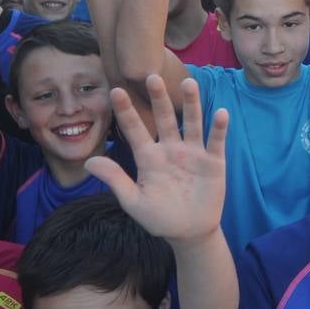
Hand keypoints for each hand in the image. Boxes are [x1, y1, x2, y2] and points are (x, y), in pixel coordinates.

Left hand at [85, 75, 227, 245]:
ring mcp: (193, 153)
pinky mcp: (213, 161)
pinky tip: (220, 113)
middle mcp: (170, 149)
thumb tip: (89, 161)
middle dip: (158, 98)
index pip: (135, 130)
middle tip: (151, 75)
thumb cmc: (159, 218)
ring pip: (191, 122)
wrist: (189, 233)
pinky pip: (215, 141)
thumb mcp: (134, 201)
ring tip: (188, 83)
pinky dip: (218, 128)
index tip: (115, 91)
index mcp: (148, 158)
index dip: (125, 112)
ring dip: (191, 103)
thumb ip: (115, 179)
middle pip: (164, 118)